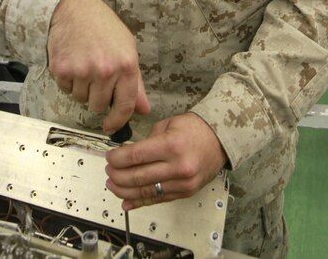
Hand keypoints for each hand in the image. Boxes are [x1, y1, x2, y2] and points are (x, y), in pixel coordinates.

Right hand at [47, 0, 149, 132]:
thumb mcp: (127, 49)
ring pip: (81, 99)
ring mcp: (82, 70)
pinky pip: (66, 89)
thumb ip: (135, 83)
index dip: (117, 121)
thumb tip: (144, 110)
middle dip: (97, 97)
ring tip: (84, 64)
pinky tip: (73, 61)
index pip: (125, 106)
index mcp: (126, 65)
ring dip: (82, 88)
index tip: (111, 126)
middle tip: (95, 76)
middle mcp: (105, 70)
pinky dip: (68, 81)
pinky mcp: (62, 69)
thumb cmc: (103, 27)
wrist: (74, 8)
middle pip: (98, 106)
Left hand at [105, 112, 226, 208]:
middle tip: (108, 170)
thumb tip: (126, 154)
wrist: (219, 140)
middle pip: (138, 177)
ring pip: (145, 192)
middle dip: (117, 175)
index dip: (117, 159)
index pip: (135, 157)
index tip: (109, 157)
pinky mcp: (184, 193)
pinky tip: (126, 202)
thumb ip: (147, 141)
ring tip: (112, 184)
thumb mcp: (167, 125)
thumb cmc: (194, 129)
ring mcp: (182, 184)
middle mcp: (177, 168)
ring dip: (124, 191)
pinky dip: (139, 202)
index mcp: (171, 146)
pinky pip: (157, 200)